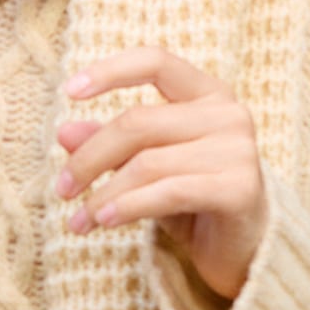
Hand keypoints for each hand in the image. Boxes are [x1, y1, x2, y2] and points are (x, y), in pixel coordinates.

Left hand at [52, 47, 267, 302]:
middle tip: (62, 190)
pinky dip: (127, 207)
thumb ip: (112, 144)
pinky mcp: (240, 189)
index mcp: (207, 94)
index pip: (156, 62)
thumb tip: (64, 132)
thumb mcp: (146, 165)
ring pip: (147, 163)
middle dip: (89, 158)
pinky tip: (103, 221)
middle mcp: (228, 114)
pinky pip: (167, 192)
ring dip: (103, 195)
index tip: (68, 91)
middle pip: (137, 123)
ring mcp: (238, 150)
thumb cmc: (192, 198)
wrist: (246, 247)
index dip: (110, 71)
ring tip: (77, 220)